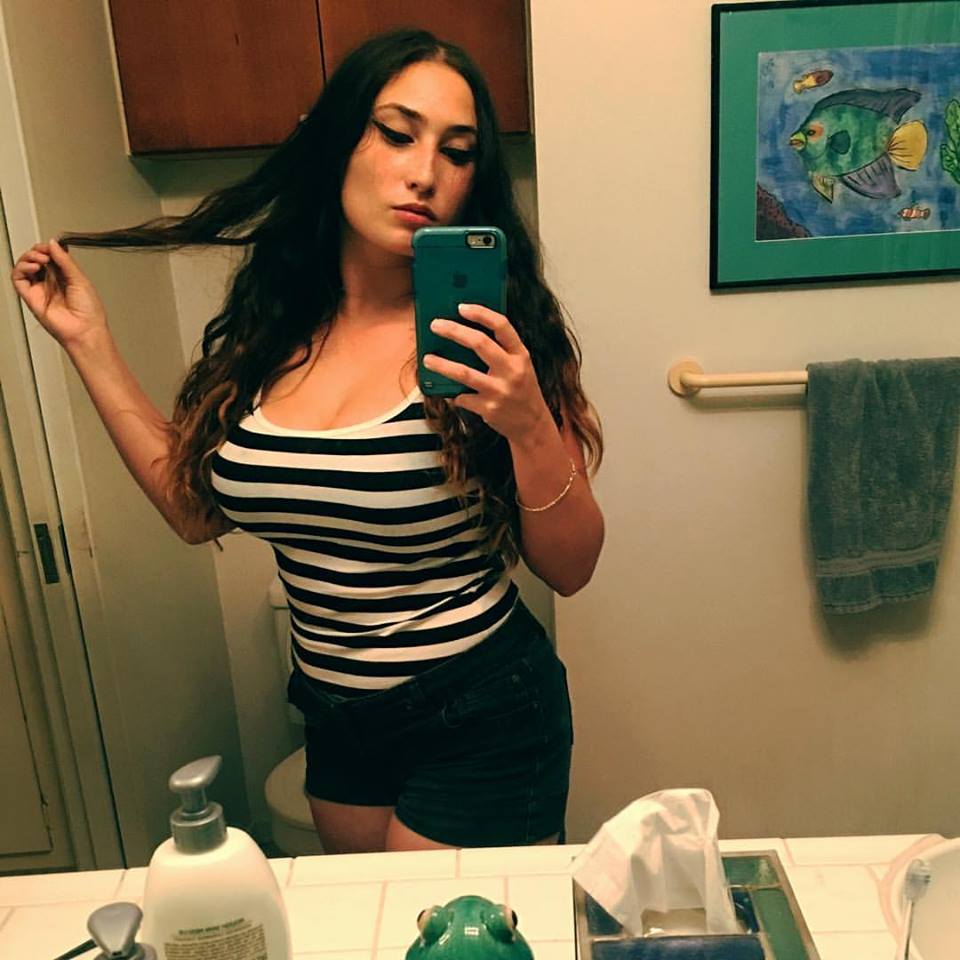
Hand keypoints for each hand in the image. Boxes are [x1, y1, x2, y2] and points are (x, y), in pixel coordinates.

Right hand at [10, 239, 107, 347]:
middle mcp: (51, 282)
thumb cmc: (88, 311)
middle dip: (38, 251)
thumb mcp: (80, 279)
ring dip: (29, 257)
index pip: (51, 257)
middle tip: (45, 252)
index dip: (49, 249)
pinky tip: (33, 267)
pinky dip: (21, 268)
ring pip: (25, 266)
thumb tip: (53, 244)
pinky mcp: (30, 297)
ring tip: (41, 259)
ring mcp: (40, 289)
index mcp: (65, 277)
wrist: (84, 330)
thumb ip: (65, 261)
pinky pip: (18, 279)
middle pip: (36, 259)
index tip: (52, 246)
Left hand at [422, 303, 551, 442]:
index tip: (461, 307)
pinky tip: (450, 392)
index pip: (502, 326)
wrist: (533, 425)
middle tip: (436, 325)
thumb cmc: (522, 391)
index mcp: (521, 355)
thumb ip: (502, 351)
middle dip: (454, 331)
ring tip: (428, 359)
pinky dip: (454, 394)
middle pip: (479, 343)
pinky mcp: (488, 408)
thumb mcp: (521, 366)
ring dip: (441, 364)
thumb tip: (467, 334)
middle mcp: (512, 371)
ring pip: (464, 373)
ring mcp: (500, 391)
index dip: (481, 313)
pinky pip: (462, 397)